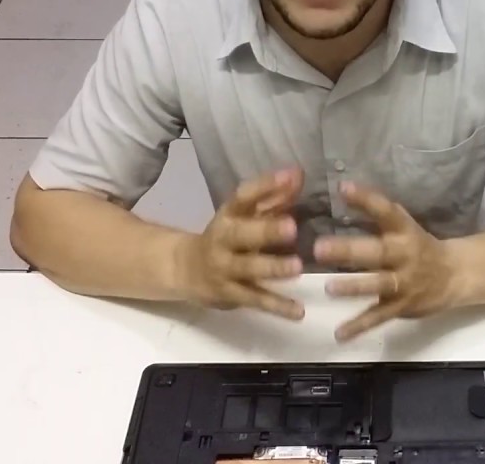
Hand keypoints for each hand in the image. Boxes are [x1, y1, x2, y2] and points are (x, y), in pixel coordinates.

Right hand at [178, 168, 306, 319]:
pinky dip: (277, 306)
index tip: (291, 176)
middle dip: (266, 231)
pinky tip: (298, 311)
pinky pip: (255, 300)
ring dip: (272, 268)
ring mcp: (224, 269)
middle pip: (242, 234)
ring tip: (297, 268)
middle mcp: (223, 240)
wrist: (185, 270)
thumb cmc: (228, 237)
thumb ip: (274, 197)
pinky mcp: (231, 295)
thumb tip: (299, 174)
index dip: (266, 185)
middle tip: (292, 227)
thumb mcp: (245, 215)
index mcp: (228, 215)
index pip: (243, 196)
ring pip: (247, 269)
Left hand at [314, 182, 461, 340]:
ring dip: (354, 286)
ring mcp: (405, 282)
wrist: (455, 276)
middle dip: (349, 250)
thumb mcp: (402, 224)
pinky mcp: (402, 306)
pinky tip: (340, 334)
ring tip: (329, 288)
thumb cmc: (417, 246)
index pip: (386, 212)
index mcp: (404, 231)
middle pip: (377, 251)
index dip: (366, 199)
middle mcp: (405, 255)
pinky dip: (360, 326)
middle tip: (319, 248)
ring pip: (379, 284)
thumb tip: (342, 189)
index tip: (343, 189)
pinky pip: (379, 317)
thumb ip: (375, 211)